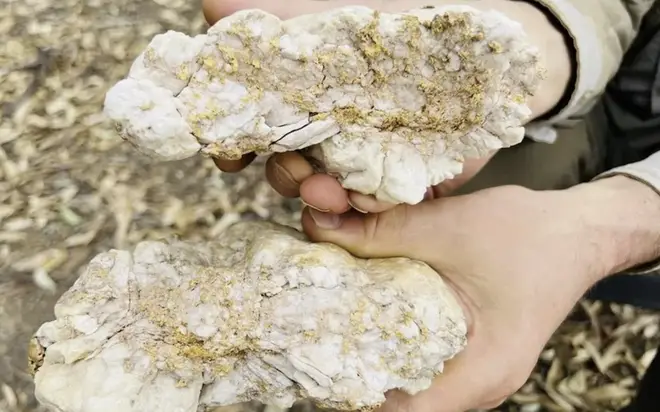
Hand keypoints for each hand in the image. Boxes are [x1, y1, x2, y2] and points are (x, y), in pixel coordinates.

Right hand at [200, 0, 568, 211]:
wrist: (487, 54)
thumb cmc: (411, 25)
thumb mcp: (342, 16)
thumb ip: (284, 18)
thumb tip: (213, 8)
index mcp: (309, 98)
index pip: (258, 129)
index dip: (235, 145)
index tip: (227, 157)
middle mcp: (330, 134)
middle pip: (286, 168)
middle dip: (282, 175)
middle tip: (293, 173)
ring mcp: (364, 163)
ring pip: (324, 192)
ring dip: (317, 196)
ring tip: (326, 192)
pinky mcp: (401, 184)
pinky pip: (373, 207)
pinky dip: (362, 208)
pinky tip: (362, 200)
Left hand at [296, 176, 656, 411]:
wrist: (578, 231)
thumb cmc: (530, 234)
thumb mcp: (448, 228)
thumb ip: (381, 233)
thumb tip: (318, 230)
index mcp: (483, 370)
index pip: (405, 411)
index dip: (355, 393)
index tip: (315, 362)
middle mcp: (482, 384)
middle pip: (404, 400)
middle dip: (357, 370)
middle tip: (313, 336)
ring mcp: (480, 372)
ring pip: (414, 382)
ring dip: (375, 354)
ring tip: (333, 323)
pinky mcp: (476, 353)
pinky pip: (427, 362)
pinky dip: (396, 342)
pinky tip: (371, 311)